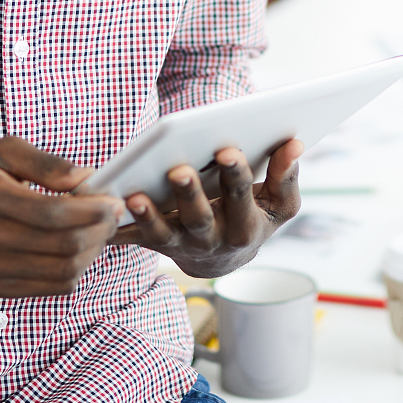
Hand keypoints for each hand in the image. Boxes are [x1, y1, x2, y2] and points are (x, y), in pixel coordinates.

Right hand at [0, 138, 121, 297]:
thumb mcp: (6, 149)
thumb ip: (47, 163)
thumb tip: (86, 177)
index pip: (50, 213)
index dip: (91, 210)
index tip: (114, 201)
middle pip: (61, 246)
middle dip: (99, 231)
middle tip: (113, 214)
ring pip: (62, 273)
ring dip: (93, 252)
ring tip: (100, 230)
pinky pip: (52, 287)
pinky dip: (76, 269)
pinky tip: (79, 246)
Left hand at [113, 140, 304, 278]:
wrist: (223, 259)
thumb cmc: (254, 218)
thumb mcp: (279, 205)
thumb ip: (287, 175)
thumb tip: (295, 143)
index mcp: (246, 227)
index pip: (242, 198)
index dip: (236, 176)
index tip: (229, 150)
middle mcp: (213, 241)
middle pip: (200, 219)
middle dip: (190, 195)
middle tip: (179, 170)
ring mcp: (181, 246)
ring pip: (163, 234)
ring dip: (149, 217)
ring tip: (136, 197)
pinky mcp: (155, 244)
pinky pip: (135, 239)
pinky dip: (119, 227)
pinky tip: (107, 206)